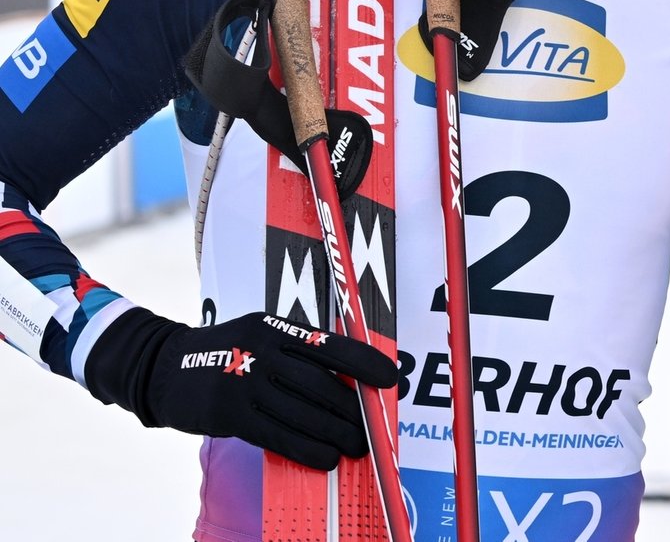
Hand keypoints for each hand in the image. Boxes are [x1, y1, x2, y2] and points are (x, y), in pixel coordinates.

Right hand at [104, 310, 398, 468]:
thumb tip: (348, 379)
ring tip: (357, 447)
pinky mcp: (229, 414)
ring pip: (301, 412)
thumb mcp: (260, 334)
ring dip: (335, 433)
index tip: (391, 378)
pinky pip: (276, 435)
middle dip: (352, 410)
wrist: (161, 366)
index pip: (330, 344)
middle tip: (373, 428)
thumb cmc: (226, 351)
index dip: (364, 363)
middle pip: (320, 384)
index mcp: (275, 328)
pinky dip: (305, 448)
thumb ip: (298, 350)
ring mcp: (243, 383)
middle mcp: (262, 352)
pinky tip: (325, 458)